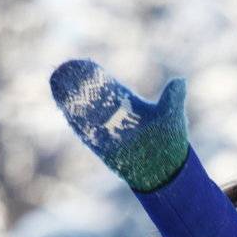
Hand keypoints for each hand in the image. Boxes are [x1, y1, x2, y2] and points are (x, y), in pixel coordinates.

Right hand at [48, 59, 189, 192]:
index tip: (82, 64)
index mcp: (130, 106)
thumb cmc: (171, 145)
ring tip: (57, 83)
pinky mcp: (103, 147)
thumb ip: (173, 98)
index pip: (108, 87)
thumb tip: (180, 81)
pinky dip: (75, 120)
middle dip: (78, 85)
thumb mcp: (172, 117)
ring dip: (71, 100)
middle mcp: (116, 118)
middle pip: (92, 98)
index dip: (95, 77)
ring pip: (86, 113)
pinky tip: (64, 107)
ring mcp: (108, 132)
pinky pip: (85, 132)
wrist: (166, 172)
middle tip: (62, 70)